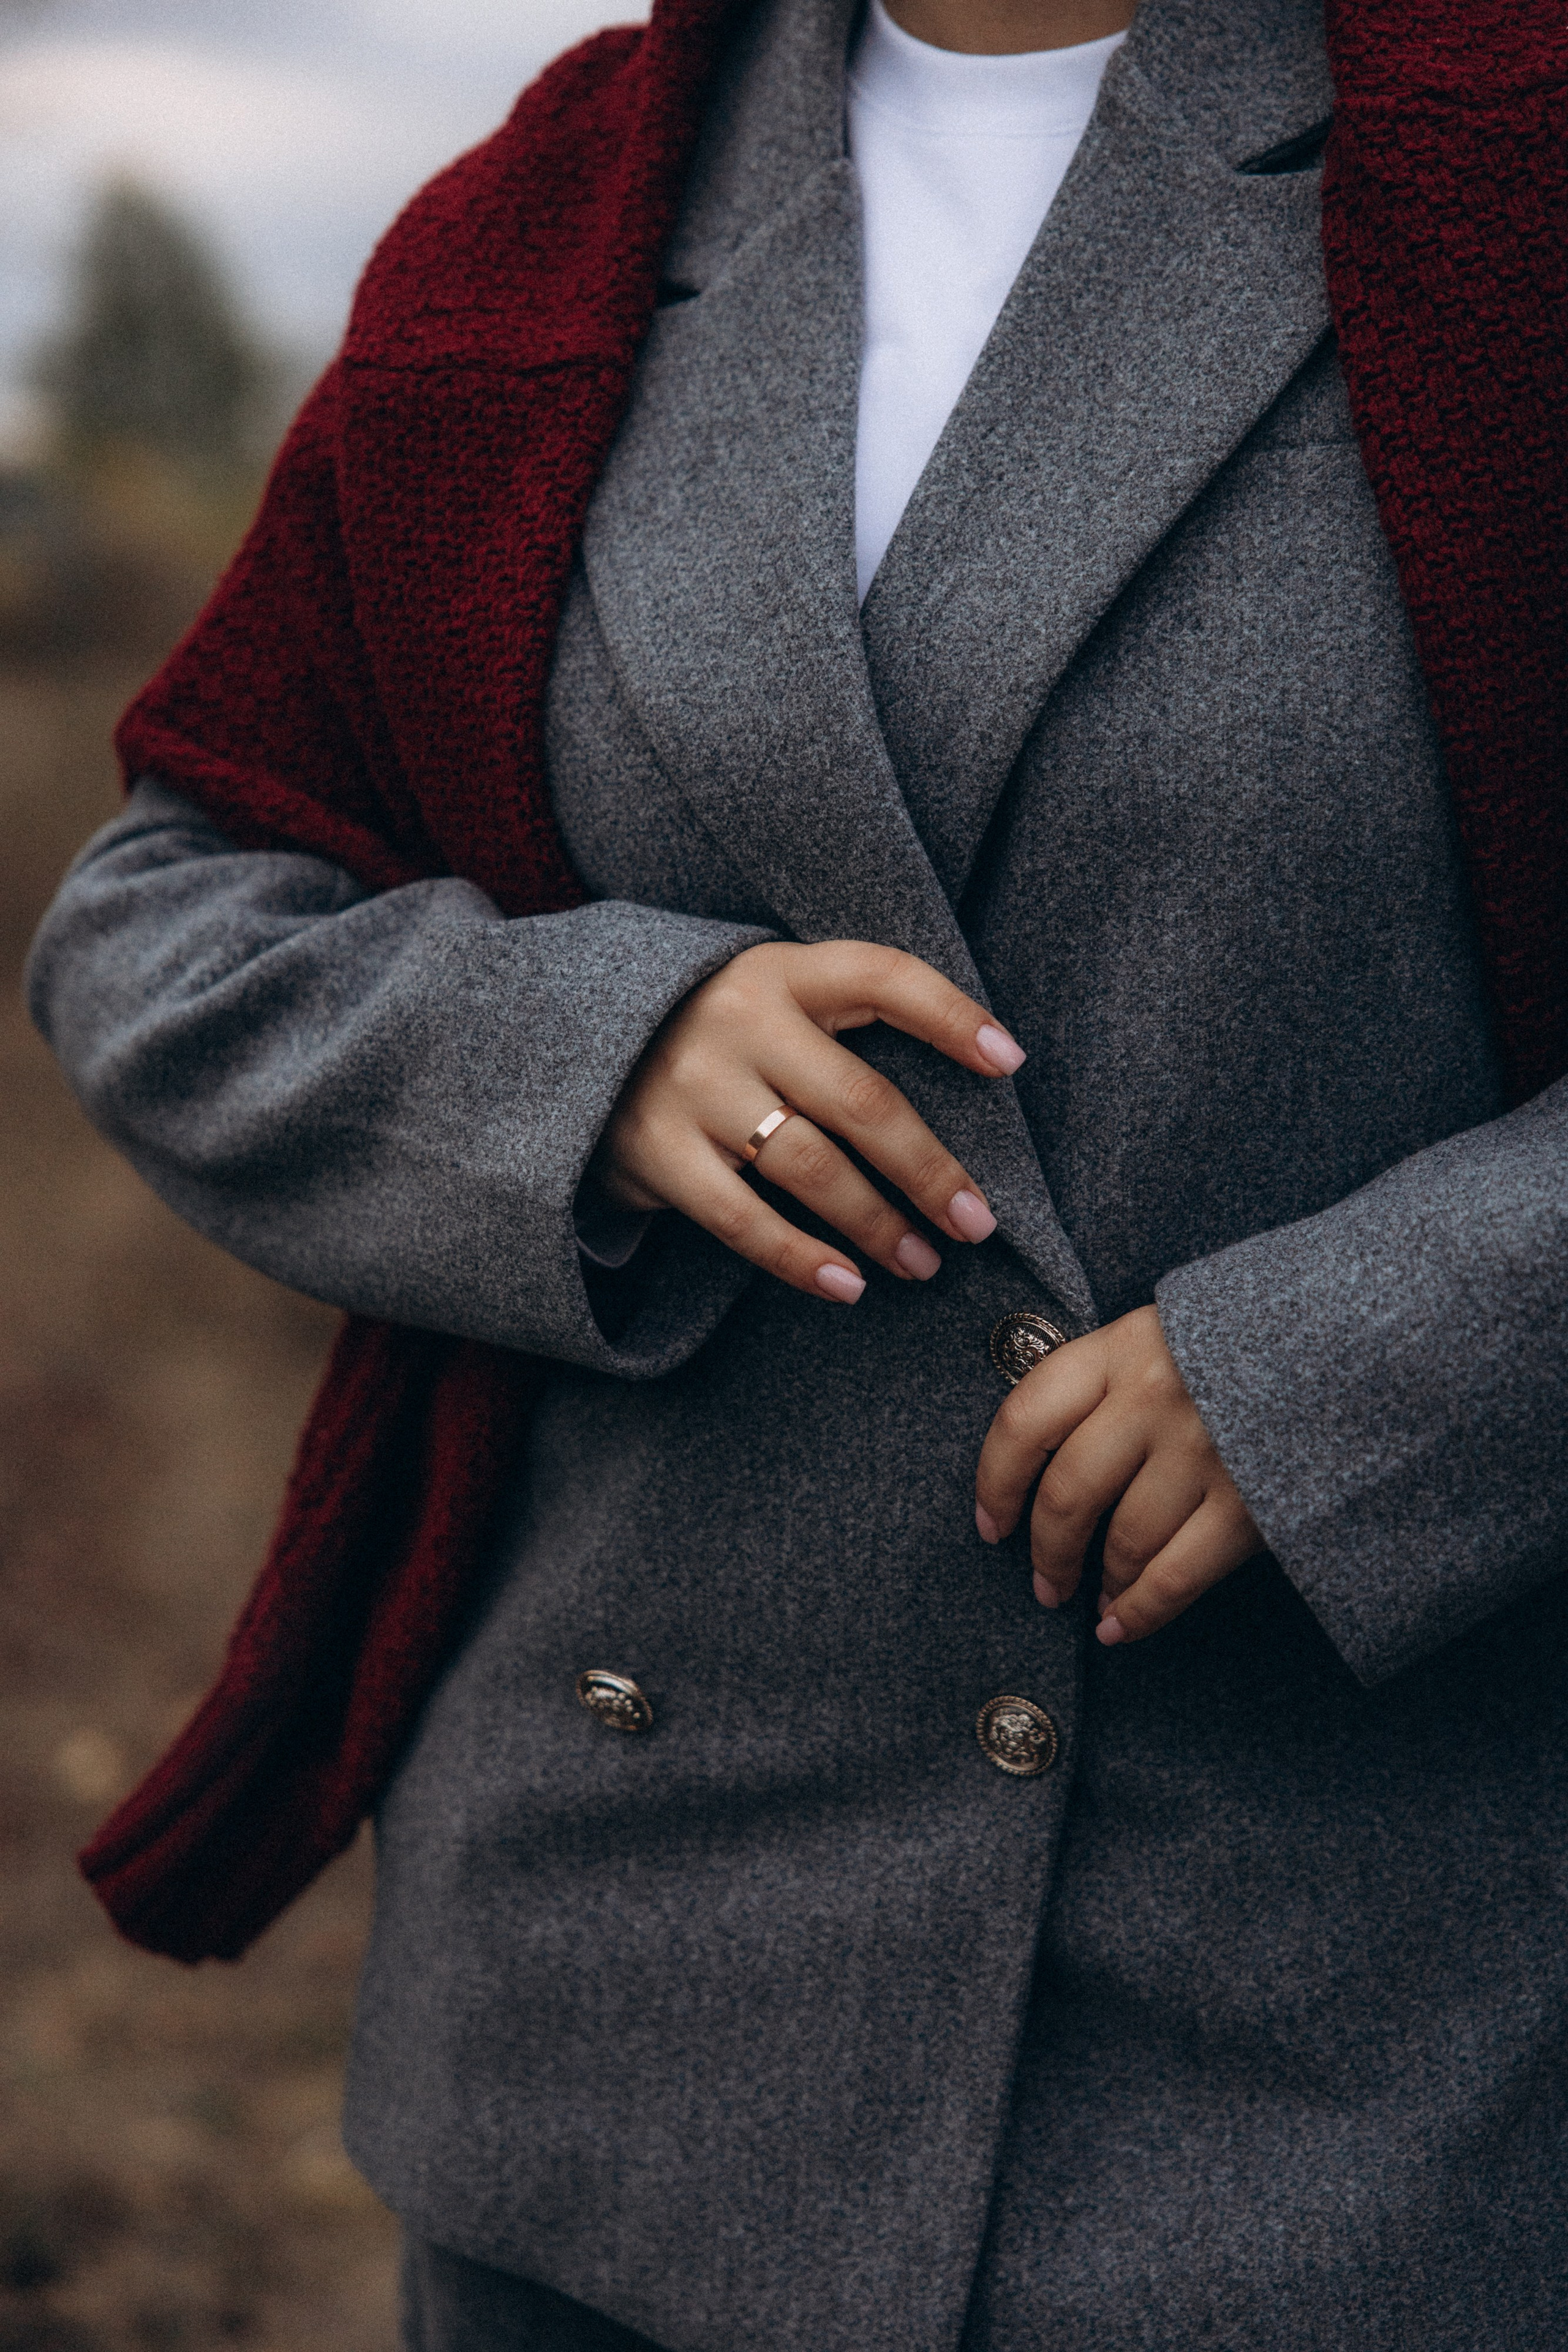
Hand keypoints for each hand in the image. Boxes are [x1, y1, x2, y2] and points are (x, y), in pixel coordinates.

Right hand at [600, 940, 1025, 1301]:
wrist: (566, 1045)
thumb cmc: (708, 1031)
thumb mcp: (768, 993)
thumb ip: (840, 1019)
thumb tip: (969, 1081)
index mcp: (781, 971)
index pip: (884, 976)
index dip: (952, 1015)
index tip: (1010, 1061)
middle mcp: (740, 1023)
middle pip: (862, 1101)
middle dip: (930, 1171)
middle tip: (977, 1223)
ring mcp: (695, 1089)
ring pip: (812, 1168)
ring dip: (878, 1225)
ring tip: (922, 1262)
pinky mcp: (658, 1153)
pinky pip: (743, 1220)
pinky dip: (801, 1258)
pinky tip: (847, 1285)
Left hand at [974, 1305, 1262, 1642]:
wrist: (1368, 1340)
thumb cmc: (1256, 1339)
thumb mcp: (1173, 1330)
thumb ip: (1114, 1378)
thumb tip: (1049, 1458)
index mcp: (1126, 1346)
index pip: (1025, 1419)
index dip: (995, 1481)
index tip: (990, 1523)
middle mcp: (1156, 1396)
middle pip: (1067, 1493)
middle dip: (1046, 1551)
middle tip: (1043, 1583)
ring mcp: (1206, 1450)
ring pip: (1121, 1539)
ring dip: (1099, 1582)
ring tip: (1094, 1599)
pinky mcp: (1253, 1501)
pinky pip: (1175, 1574)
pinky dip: (1140, 1611)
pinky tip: (1119, 1626)